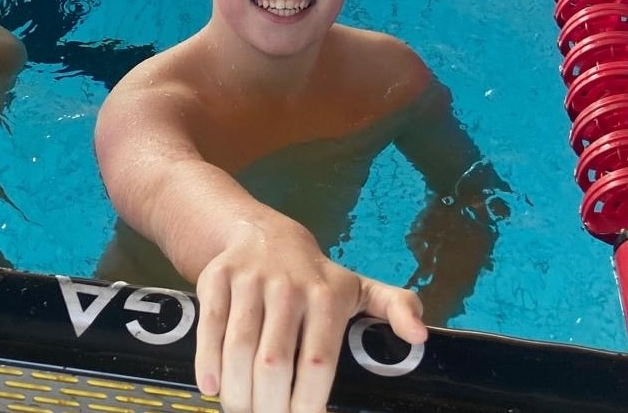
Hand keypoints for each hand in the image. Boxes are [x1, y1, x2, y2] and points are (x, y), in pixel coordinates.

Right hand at [194, 222, 426, 412]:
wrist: (259, 233)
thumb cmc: (314, 276)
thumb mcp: (358, 287)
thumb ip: (395, 308)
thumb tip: (420, 336)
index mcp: (327, 295)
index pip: (318, 361)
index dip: (308, 400)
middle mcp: (288, 286)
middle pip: (274, 361)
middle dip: (268, 404)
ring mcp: (250, 281)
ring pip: (239, 346)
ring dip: (238, 390)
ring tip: (241, 410)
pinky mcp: (217, 278)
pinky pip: (210, 325)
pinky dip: (208, 360)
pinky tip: (213, 387)